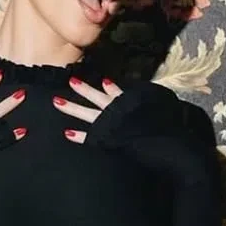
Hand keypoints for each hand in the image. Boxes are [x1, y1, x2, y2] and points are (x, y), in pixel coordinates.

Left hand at [52, 77, 210, 187]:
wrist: (169, 145)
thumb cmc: (166, 131)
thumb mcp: (157, 112)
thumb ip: (148, 107)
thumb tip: (147, 104)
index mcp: (131, 105)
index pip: (115, 93)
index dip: (106, 87)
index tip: (97, 80)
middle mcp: (120, 112)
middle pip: (98, 98)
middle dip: (83, 90)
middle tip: (70, 81)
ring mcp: (113, 125)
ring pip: (89, 113)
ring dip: (73, 107)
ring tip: (56, 101)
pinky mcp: (111, 140)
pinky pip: (92, 137)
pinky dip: (80, 136)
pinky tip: (66, 134)